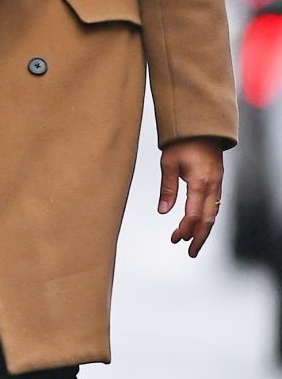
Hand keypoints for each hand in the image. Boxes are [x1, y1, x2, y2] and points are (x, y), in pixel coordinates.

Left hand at [158, 136, 223, 257]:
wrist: (201, 126)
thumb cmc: (182, 141)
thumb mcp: (168, 162)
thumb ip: (167, 188)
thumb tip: (163, 211)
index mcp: (200, 181)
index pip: (193, 213)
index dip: (185, 229)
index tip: (175, 238)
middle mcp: (212, 185)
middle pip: (208, 218)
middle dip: (199, 237)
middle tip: (190, 252)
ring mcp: (217, 183)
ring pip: (213, 213)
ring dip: (204, 229)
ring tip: (194, 243)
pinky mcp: (217, 180)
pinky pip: (215, 204)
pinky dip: (208, 217)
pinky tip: (200, 224)